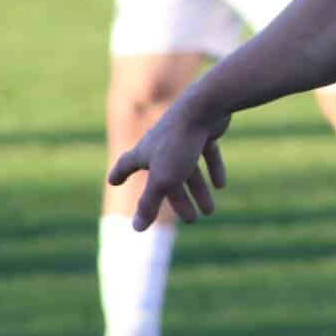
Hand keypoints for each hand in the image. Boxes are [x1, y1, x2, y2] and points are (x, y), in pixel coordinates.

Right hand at [108, 98, 231, 229]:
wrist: (206, 106)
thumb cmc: (178, 144)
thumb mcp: (163, 180)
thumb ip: (150, 204)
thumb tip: (137, 229)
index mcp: (144, 152)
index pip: (126, 165)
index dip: (119, 174)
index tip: (113, 181)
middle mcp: (160, 143)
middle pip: (166, 178)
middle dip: (178, 200)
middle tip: (191, 219)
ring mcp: (182, 136)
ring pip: (189, 169)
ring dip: (199, 191)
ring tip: (210, 212)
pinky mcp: (204, 130)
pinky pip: (207, 152)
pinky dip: (213, 169)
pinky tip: (222, 185)